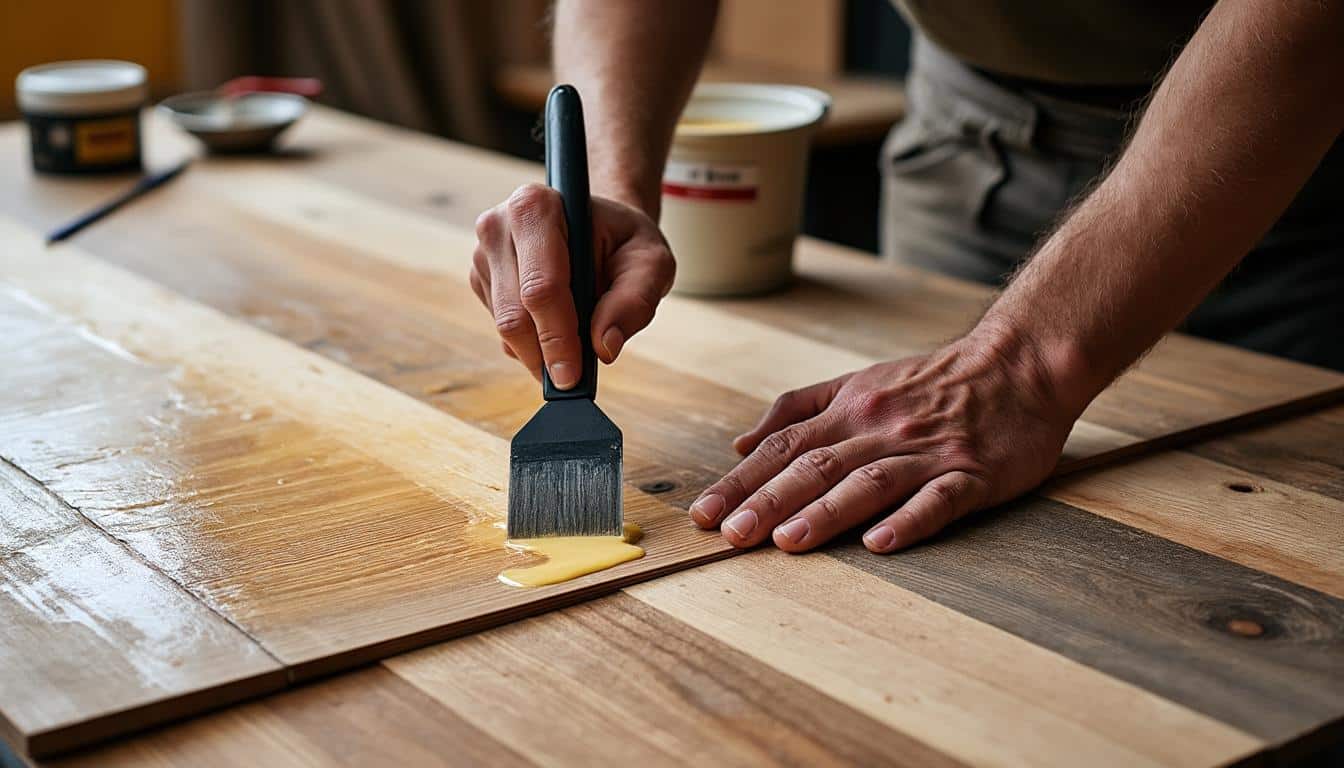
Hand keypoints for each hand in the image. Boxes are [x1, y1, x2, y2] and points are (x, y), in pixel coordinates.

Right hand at [470, 183, 674, 386]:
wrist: (601, 229)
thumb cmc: (625, 242)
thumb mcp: (651, 263)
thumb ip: (635, 301)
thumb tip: (604, 346)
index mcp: (537, 206)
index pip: (541, 287)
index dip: (557, 337)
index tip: (572, 375)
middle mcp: (499, 226)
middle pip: (515, 314)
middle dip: (545, 356)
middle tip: (573, 382)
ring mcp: (484, 255)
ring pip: (506, 328)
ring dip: (541, 352)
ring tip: (577, 347)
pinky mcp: (482, 281)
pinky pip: (502, 332)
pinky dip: (532, 345)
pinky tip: (558, 328)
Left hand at [689, 330, 1078, 552]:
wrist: (1018, 362)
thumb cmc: (932, 380)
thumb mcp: (857, 382)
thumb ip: (798, 411)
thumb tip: (741, 444)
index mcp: (850, 410)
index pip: (783, 448)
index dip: (741, 480)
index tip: (704, 513)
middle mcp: (880, 430)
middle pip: (815, 466)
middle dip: (767, 501)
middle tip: (729, 535)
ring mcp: (926, 453)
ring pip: (868, 482)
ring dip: (825, 513)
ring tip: (786, 542)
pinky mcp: (972, 474)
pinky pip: (938, 500)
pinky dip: (908, 520)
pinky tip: (880, 543)